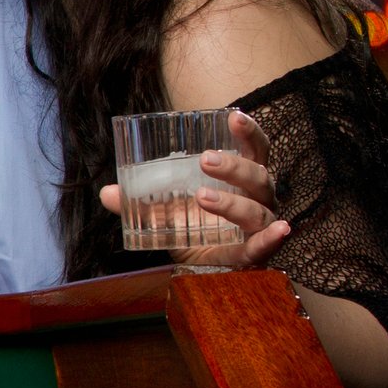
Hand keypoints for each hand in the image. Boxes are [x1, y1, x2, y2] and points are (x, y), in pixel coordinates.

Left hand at [98, 109, 289, 266]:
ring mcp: (260, 226)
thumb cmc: (191, 228)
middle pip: (257, 177)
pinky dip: (272, 239)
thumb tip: (106, 192)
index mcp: (241, 180)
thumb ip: (137, 202)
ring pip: (256, 210)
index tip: (234, 117)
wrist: (199, 270)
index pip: (254, 150)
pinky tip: (281, 230)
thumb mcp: (163, 211)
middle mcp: (258, 199)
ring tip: (203, 196)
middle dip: (233, 166)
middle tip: (205, 159)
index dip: (249, 133)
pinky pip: (265, 246)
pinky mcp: (255, 253)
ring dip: (232, 202)